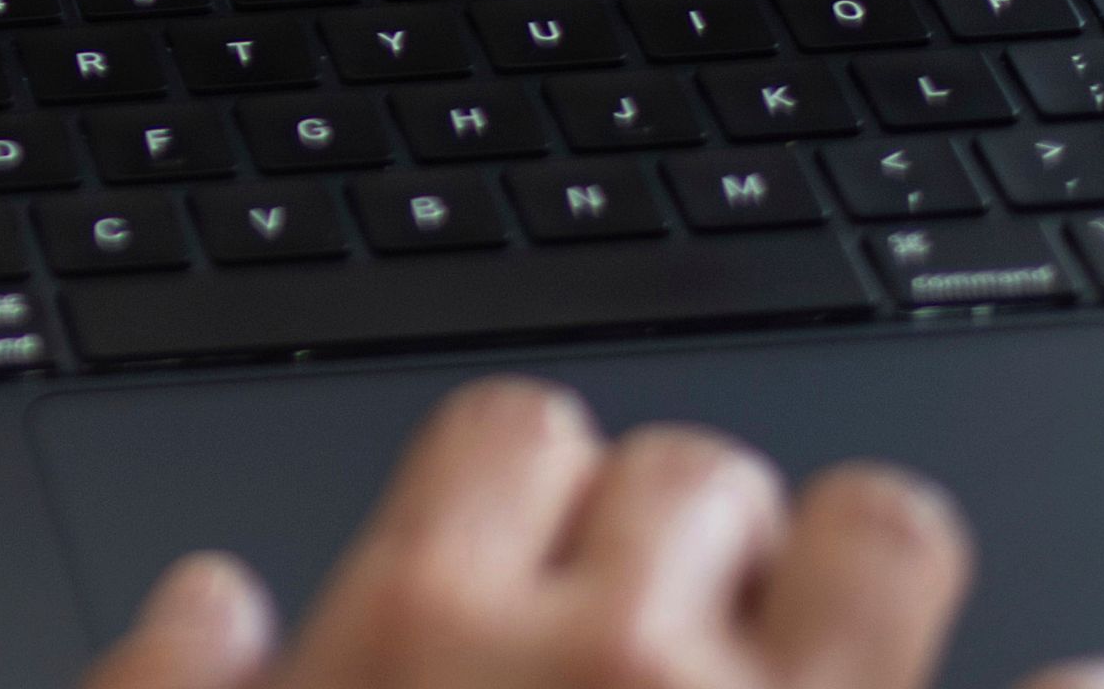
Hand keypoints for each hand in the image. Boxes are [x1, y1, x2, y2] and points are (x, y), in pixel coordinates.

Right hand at [86, 379, 1103, 688]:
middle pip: (699, 475)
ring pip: (886, 532)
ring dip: (869, 584)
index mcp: (420, 644)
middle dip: (696, 547)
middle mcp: (616, 665)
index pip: (517, 438)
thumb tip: (217, 604)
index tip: (542, 564)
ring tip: (849, 663)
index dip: (529, 497)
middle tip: (685, 647)